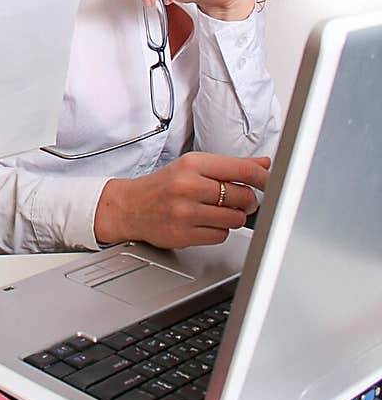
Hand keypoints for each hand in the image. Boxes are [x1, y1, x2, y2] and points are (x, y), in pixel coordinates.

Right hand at [94, 152, 271, 249]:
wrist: (130, 206)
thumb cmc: (163, 186)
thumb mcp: (193, 166)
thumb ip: (229, 166)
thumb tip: (264, 163)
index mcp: (192, 164)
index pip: (241, 169)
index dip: (262, 177)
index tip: (269, 182)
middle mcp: (188, 186)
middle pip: (242, 196)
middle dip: (247, 201)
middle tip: (241, 200)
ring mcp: (185, 212)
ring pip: (234, 219)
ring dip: (233, 217)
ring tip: (220, 212)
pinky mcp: (183, 234)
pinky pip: (220, 236)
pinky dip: (219, 231)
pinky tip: (207, 223)